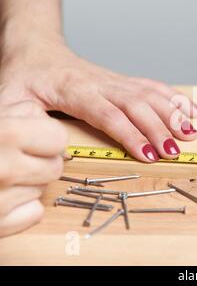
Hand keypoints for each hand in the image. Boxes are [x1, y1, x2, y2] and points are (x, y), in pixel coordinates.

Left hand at [0, 34, 196, 161]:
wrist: (36, 50)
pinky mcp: (124, 82)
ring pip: (151, 95)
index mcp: (75, 90)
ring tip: (191, 132)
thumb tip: (43, 149)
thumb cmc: (24, 76)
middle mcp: (102, 83)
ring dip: (174, 113)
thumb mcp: (10, 100)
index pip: (109, 114)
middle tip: (175, 150)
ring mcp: (116, 81)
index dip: (131, 134)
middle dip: (159, 128)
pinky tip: (193, 109)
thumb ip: (23, 122)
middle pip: (137, 105)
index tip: (148, 154)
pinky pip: (154, 87)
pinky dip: (176, 99)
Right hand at [0, 101, 66, 237]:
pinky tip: (2, 196)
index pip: (58, 139)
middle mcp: (4, 168)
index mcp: (6, 135)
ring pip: (43, 189)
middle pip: (54, 167)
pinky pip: (34, 213)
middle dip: (40, 161)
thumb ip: (22, 114)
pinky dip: (23, 207)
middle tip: (17, 157)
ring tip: (1, 175)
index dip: (47, 136)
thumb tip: (48, 125)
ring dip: (28, 183)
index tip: (36, 137)